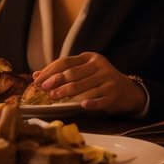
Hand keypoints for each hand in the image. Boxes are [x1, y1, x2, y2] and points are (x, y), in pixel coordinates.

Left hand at [33, 51, 147, 114]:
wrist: (127, 91)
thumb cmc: (99, 81)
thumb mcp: (84, 72)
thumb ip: (63, 72)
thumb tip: (36, 75)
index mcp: (89, 58)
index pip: (66, 61)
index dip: (50, 70)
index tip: (38, 80)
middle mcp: (100, 65)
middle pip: (73, 74)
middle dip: (56, 82)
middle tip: (44, 90)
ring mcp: (108, 79)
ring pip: (84, 86)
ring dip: (67, 93)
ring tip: (54, 98)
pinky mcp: (114, 93)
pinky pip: (100, 99)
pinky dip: (91, 103)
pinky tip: (82, 105)